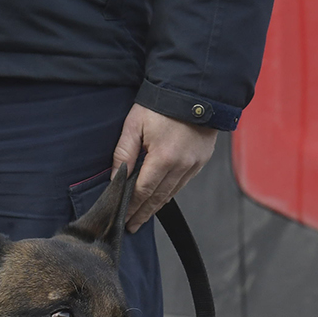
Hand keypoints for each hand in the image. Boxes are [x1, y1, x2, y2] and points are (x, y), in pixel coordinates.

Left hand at [111, 105, 218, 231]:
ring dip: (156, 206)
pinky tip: (161, 198)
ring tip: (143, 216)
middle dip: (143, 213)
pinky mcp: (201, 160)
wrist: (193, 91)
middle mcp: (181, 165)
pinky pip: (183, 183)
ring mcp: (194, 164)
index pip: (143, 191)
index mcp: (163, 157)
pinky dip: (170, 192)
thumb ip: (123, 153)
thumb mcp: (134, 124)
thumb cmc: (160, 105)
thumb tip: (116, 178)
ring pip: (172, 192)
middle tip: (132, 226)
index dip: (132, 207)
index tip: (123, 220)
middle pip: (158, 197)